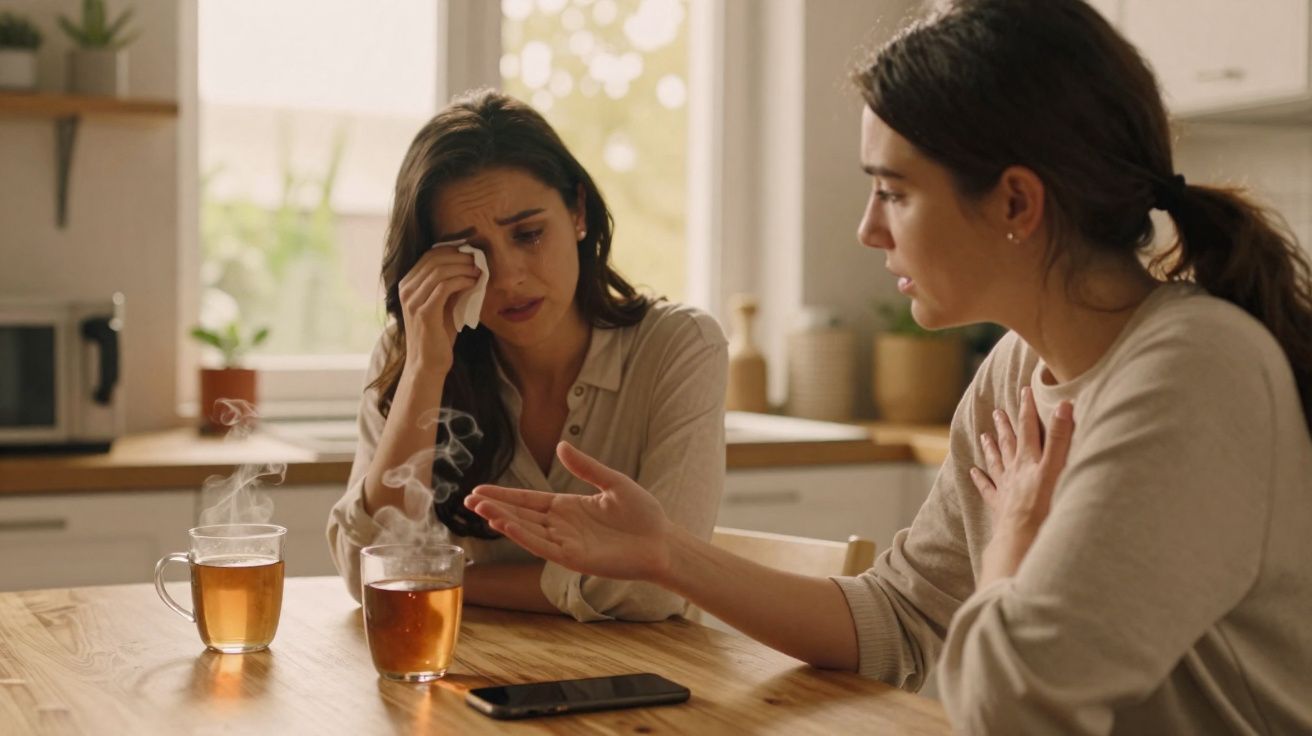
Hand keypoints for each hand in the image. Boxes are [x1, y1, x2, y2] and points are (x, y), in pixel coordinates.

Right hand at [397, 241, 481, 373]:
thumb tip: (469, 265)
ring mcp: (413, 301)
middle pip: (434, 259)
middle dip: (459, 256)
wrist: (428, 363)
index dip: (451, 250)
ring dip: (463, 267)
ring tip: (478, 271)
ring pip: (440, 271)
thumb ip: (450, 285)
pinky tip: (473, 283)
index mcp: (407, 285)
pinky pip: (444, 287)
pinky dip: (462, 281)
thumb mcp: (443, 304)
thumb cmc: (438, 335)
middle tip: (478, 260)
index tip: (470, 252)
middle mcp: (406, 290)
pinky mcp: (424, 312)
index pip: (429, 256)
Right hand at [465, 442, 673, 581]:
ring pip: (527, 530)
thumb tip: (560, 445)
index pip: (528, 500)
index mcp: (568, 506)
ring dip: (504, 521)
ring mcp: (566, 543)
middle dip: (495, 508)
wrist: (662, 542)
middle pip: (521, 515)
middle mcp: (562, 526)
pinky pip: (543, 546)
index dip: (504, 495)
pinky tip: (507, 526)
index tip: (479, 490)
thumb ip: (586, 466)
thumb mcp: (612, 482)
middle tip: (468, 500)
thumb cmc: (642, 514)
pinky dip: (524, 536)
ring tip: (480, 509)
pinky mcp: (574, 559)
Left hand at [971, 387, 1074, 584]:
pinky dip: (980, 479)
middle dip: (1005, 426)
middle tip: (998, 412)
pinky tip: (973, 473)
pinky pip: (988, 489)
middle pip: (1009, 443)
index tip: (1024, 391)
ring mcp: (1005, 488)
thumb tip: (1064, 405)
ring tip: (984, 436)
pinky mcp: (1001, 506)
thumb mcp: (1056, 467)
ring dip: (991, 448)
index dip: (1027, 408)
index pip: (1028, 428)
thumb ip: (1060, 437)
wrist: (1023, 536)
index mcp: (1028, 459)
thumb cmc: (1043, 504)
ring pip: (996, 462)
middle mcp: (1014, 470)